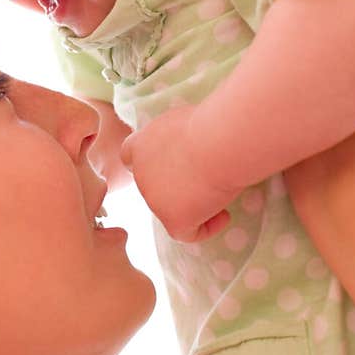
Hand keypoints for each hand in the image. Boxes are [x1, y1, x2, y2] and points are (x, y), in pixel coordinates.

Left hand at [120, 106, 233, 241]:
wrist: (217, 142)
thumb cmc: (209, 124)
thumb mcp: (182, 121)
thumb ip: (172, 139)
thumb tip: (185, 151)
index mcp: (140, 145)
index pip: (130, 158)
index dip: (150, 164)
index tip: (175, 165)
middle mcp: (140, 174)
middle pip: (154, 187)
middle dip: (176, 187)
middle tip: (204, 181)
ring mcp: (153, 200)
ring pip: (172, 210)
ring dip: (193, 205)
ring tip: (219, 194)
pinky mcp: (172, 219)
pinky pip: (188, 233)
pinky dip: (207, 227)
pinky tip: (224, 215)